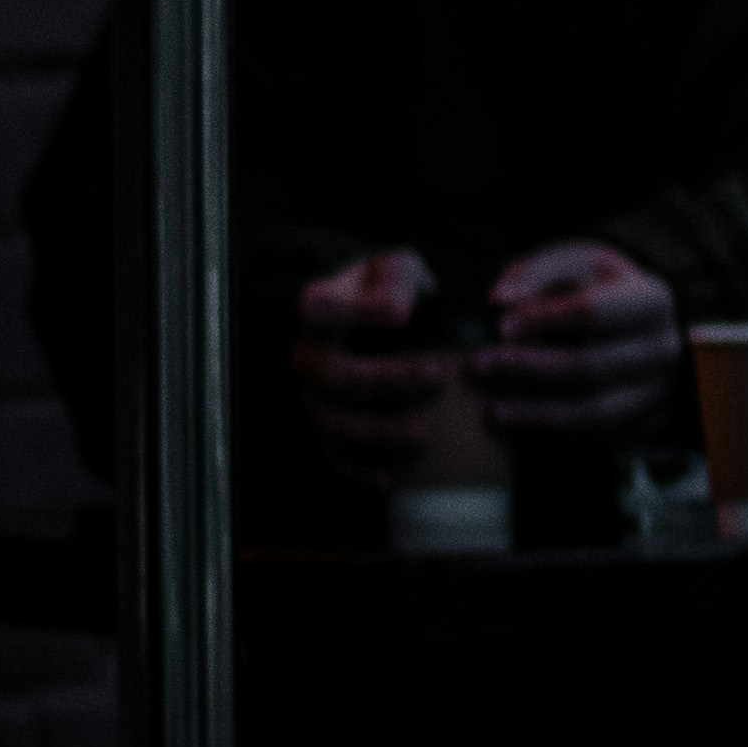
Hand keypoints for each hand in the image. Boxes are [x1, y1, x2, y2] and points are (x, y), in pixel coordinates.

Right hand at [291, 248, 462, 484]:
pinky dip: (359, 472)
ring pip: (333, 423)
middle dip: (387, 380)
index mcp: (320, 310)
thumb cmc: (392, 293)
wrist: (389, 324)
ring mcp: (315, 396)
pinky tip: (391, 477)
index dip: (355, 312)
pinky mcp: (327, 431)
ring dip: (378, 431)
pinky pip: (334, 459)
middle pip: (333, 375)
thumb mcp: (398, 269)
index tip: (403, 314)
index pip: (320, 309)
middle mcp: (309, 356)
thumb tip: (399, 311)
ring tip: (423, 434)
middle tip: (438, 375)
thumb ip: (398, 278)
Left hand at [476, 238, 686, 441]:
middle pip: (589, 367)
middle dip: (527, 369)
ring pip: (594, 415)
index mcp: (651, 301)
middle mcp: (663, 351)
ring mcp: (658, 394)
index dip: (543, 320)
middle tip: (477, 367)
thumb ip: (537, 274)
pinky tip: (510, 435)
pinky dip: (549, 440)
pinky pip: (594, 442)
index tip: (502, 326)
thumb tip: (500, 300)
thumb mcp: (576, 264)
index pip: (592, 312)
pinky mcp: (645, 427)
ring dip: (536, 417)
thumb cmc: (598, 289)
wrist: (640, 333)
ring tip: (489, 413)